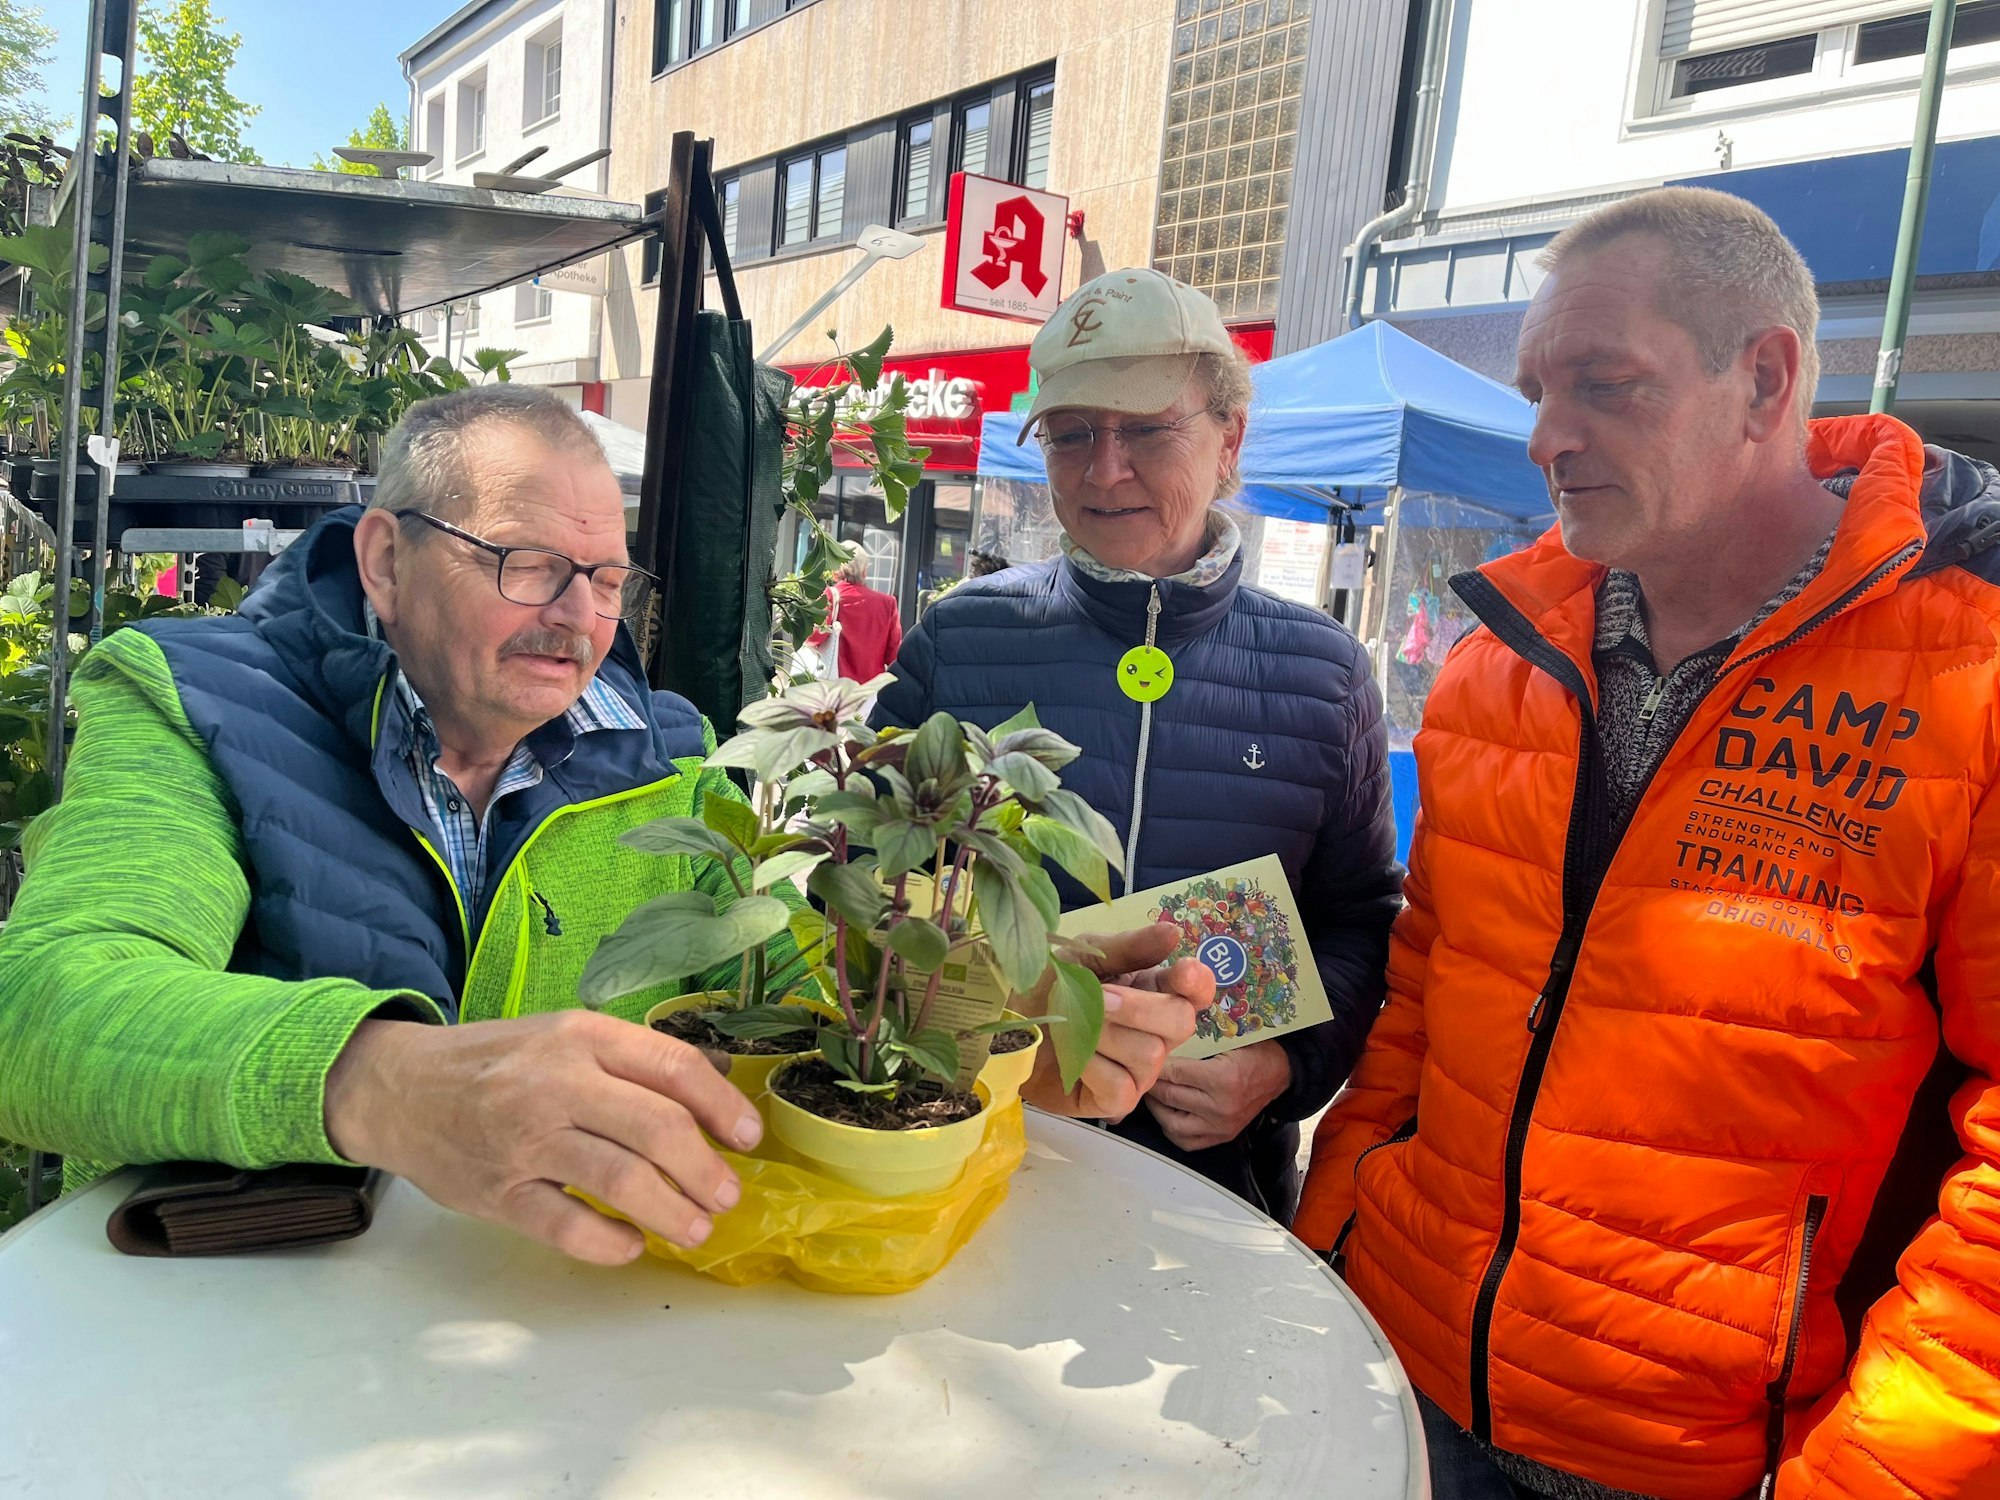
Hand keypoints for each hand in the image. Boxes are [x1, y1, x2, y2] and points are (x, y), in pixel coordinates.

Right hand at [324, 1011, 763, 1266]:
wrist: (399, 1087)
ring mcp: (526, 1141)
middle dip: (705, 1170)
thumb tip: (714, 1095)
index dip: (723, 1105)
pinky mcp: (499, 1193)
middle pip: (657, 1128)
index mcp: (582, 1037)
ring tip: (695, 1228)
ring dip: (672, 1212)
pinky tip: (631, 1245)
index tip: (749, 1137)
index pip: (673, 1066)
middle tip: (726, 1196)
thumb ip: (629, 1062)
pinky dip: (610, 1244)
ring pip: (622, 1181)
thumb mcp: (564, 1037)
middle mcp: (558, 1084)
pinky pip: (568, 1227)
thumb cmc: (497, 1063)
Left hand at [1021, 922, 1214, 1120]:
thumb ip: (1129, 948)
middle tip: (1100, 998)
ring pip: (1149, 1054)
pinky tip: (1073, 1059)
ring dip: (1103, 1035)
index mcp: (1153, 990)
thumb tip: (1174, 933)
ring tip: (1073, 1027)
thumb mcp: (1082, 957)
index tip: (1180, 972)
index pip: (1197, 990)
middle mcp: (1156, 1031)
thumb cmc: (1047, 988)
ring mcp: (1140, 1068)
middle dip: (1138, 1008)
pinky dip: (1092, 1067)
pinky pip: (1122, 1086)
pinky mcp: (1118, 1100)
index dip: (1197, 983)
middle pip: (1180, 1022)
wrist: (1006, 1029)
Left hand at [1144, 1040, 1293, 1152]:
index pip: (1174, 1072)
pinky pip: (1186, 1142)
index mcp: (1223, 1079)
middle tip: (1139, 1071)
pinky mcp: (1222, 1137)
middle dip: (1150, 1083)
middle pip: (1170, 1096)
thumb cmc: (1255, 1050)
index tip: (1143, 1056)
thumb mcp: (1228, 1037)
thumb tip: (1161, 1041)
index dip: (1155, 1063)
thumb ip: (1195, 1041)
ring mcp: (1221, 1126)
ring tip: (1149, 1092)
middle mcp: (1221, 1107)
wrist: (1281, 1073)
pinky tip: (1164, 1113)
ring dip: (1155, 1107)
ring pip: (1172, 1124)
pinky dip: (1170, 1129)